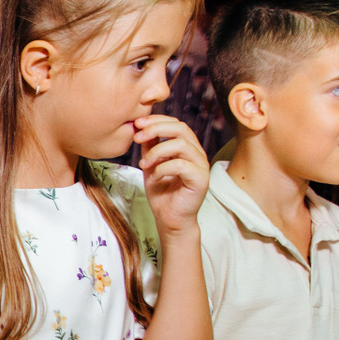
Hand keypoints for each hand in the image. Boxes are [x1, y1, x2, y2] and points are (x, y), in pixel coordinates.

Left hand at [133, 114, 208, 233]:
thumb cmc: (161, 193)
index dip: (157, 120)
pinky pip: (181, 165)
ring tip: (144, 164)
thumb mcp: (150, 165)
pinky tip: (153, 177)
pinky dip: (162, 168)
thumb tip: (141, 128)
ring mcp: (201, 165)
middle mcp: (196, 153)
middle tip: (138, 136)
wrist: (169, 219)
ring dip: (157, 151)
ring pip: (181, 144)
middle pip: (181, 128)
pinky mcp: (201, 179)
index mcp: (186, 147)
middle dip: (156, 128)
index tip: (137, 124)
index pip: (176, 123)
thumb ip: (149, 147)